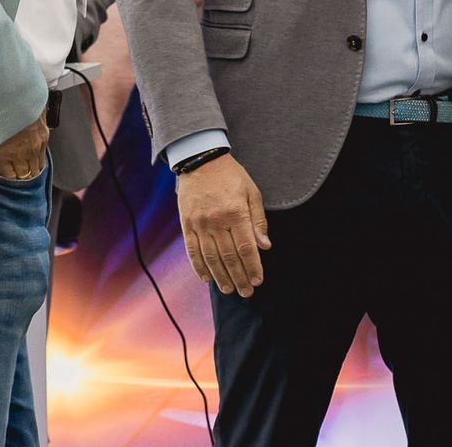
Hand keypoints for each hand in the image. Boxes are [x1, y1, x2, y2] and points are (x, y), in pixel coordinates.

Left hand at [0, 112, 50, 179]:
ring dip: (31, 171)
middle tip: (17, 175)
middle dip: (20, 176)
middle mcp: (20, 153)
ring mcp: (34, 147)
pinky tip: (34, 161)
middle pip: (23, 176)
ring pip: (35, 170)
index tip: (7, 175)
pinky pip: (42, 158)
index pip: (9, 177)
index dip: (9, 178)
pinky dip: (38, 161)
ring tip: (26, 171)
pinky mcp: (43, 138)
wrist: (15, 92)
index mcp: (3, 154)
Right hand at [175, 153, 270, 296]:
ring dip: (220, 276)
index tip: (258, 280)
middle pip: (229, 256)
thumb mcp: (251, 192)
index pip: (246, 248)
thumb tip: (265, 246)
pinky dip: (198, 266)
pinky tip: (206, 278)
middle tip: (246, 292)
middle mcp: (217, 220)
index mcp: (236, 212)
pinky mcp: (187, 223)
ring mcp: (200, 223)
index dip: (252, 267)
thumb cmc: (231, 176)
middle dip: (239, 277)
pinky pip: (192, 250)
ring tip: (229, 289)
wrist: (201, 159)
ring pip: (211, 257)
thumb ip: (258, 220)